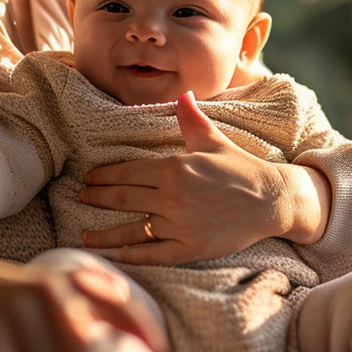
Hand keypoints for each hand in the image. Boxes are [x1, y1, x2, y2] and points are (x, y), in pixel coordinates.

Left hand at [79, 92, 328, 263]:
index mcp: (175, 168)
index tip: (89, 178)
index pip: (128, 172)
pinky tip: (113, 256)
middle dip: (97, 198)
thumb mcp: (213, 139)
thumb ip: (191, 118)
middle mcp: (173, 197)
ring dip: (104, 234)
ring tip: (84, 237)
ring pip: (132, 230)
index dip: (105, 176)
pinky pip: (152, 253)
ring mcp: (180, 225)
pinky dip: (130, 256)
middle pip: (123, 198)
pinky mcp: (190, 248)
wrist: (271, 201)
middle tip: (81, 198)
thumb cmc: (240, 167)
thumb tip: (182, 95)